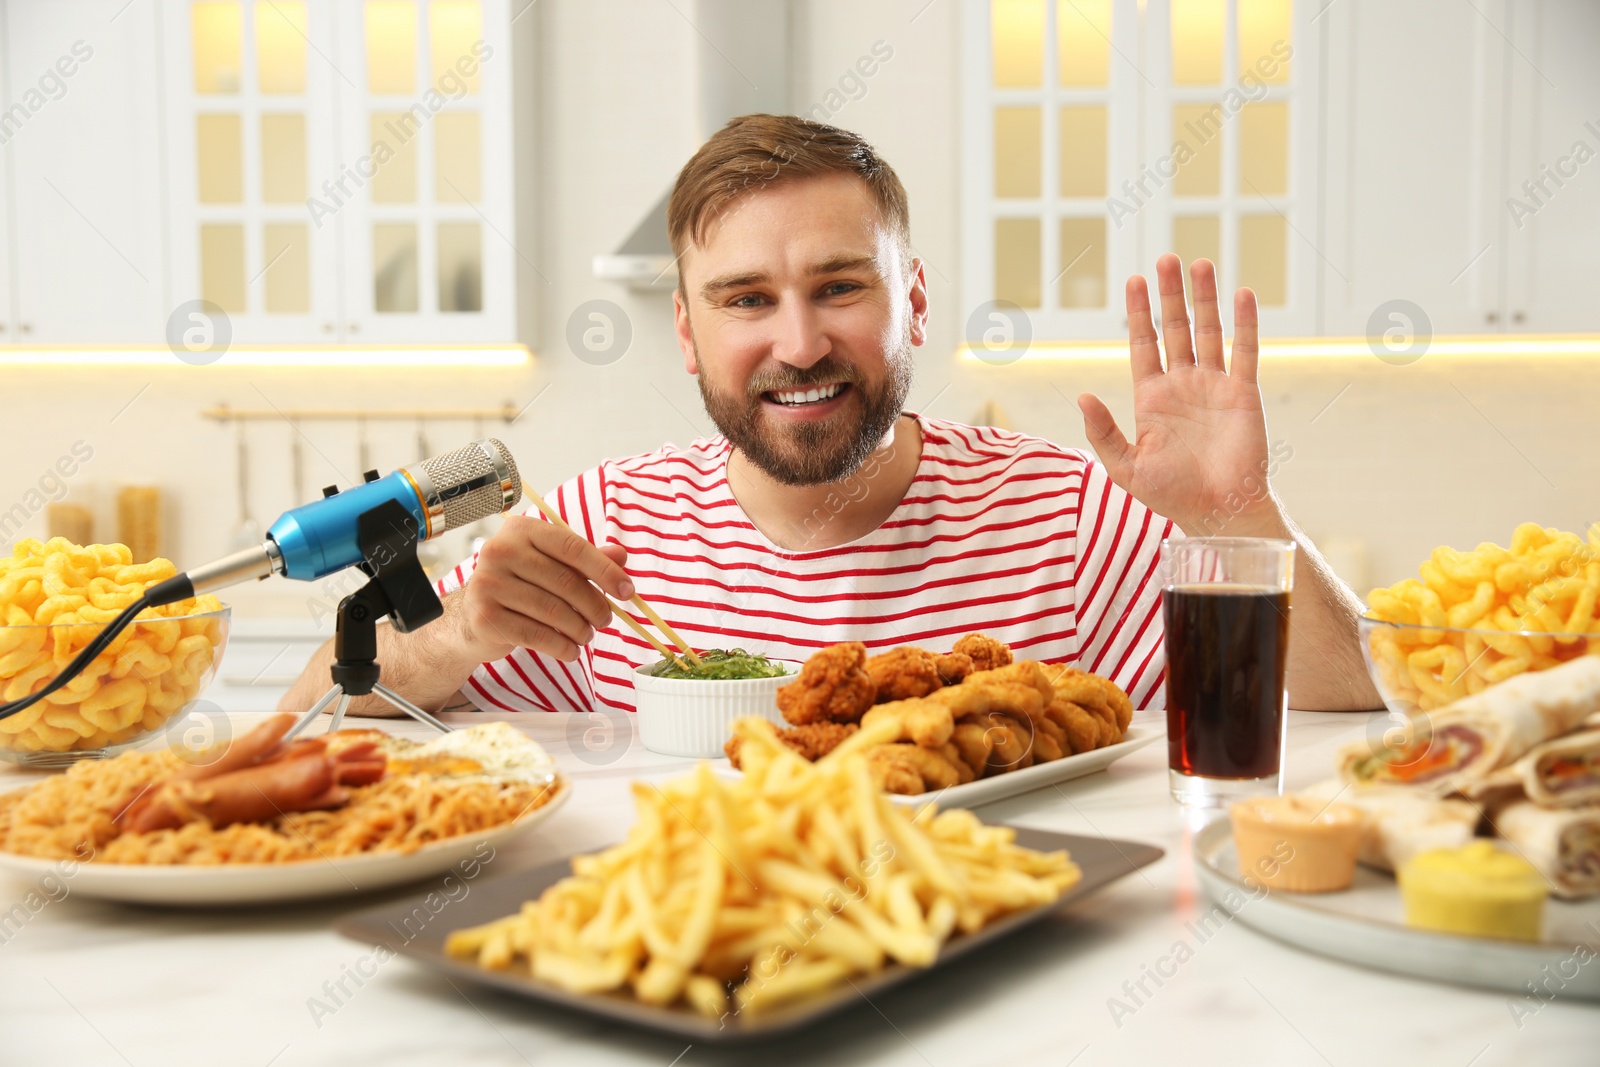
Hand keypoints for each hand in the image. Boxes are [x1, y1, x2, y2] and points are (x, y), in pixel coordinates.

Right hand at [454, 514, 633, 662]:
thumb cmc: (519, 587)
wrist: (472, 618)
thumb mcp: (552, 566)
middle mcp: (500, 551)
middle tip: (605, 620)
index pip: (572, 547)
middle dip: (594, 606)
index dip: (604, 570)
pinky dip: (561, 647)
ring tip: (587, 635)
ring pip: (553, 611)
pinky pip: (536, 635)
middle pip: (565, 581)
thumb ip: (586, 559)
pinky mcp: (485, 617)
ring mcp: (489, 584)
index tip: (627, 591)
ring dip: (579, 629)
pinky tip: (570, 651)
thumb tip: (620, 556)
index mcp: (521, 530)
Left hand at [1077, 255, 1277, 533]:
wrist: (1218, 512)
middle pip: (1174, 328)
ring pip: (1207, 331)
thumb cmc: (1171, 494)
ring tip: (1198, 263)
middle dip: (1169, 294)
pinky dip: (1244, 323)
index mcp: (1151, 397)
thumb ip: (1103, 432)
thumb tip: (1081, 395)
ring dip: (1204, 298)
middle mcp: (1182, 385)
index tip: (1133, 281)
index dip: (1138, 314)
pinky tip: (1241, 293)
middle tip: (1165, 258)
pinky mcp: (1243, 394)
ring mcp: (1214, 386)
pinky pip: (1244, 351)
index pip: (1142, 344)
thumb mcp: (1125, 467)